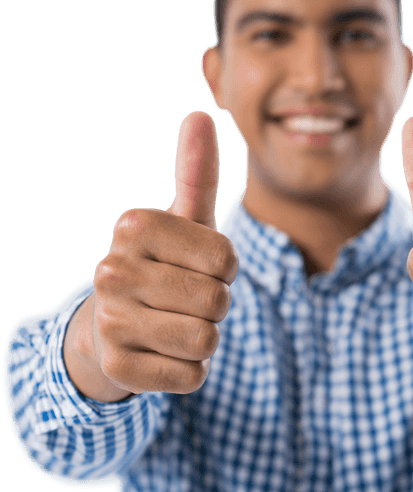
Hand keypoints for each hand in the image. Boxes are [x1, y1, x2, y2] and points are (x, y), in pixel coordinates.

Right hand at [65, 112, 237, 399]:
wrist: (108, 331)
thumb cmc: (161, 270)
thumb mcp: (182, 224)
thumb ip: (196, 175)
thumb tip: (201, 114)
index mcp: (134, 227)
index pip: (226, 260)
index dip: (224, 272)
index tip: (196, 270)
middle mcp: (112, 270)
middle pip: (217, 302)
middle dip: (214, 308)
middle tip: (183, 304)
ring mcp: (110, 321)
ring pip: (205, 341)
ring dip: (203, 341)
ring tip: (174, 328)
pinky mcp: (118, 368)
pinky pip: (191, 376)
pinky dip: (188, 372)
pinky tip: (162, 356)